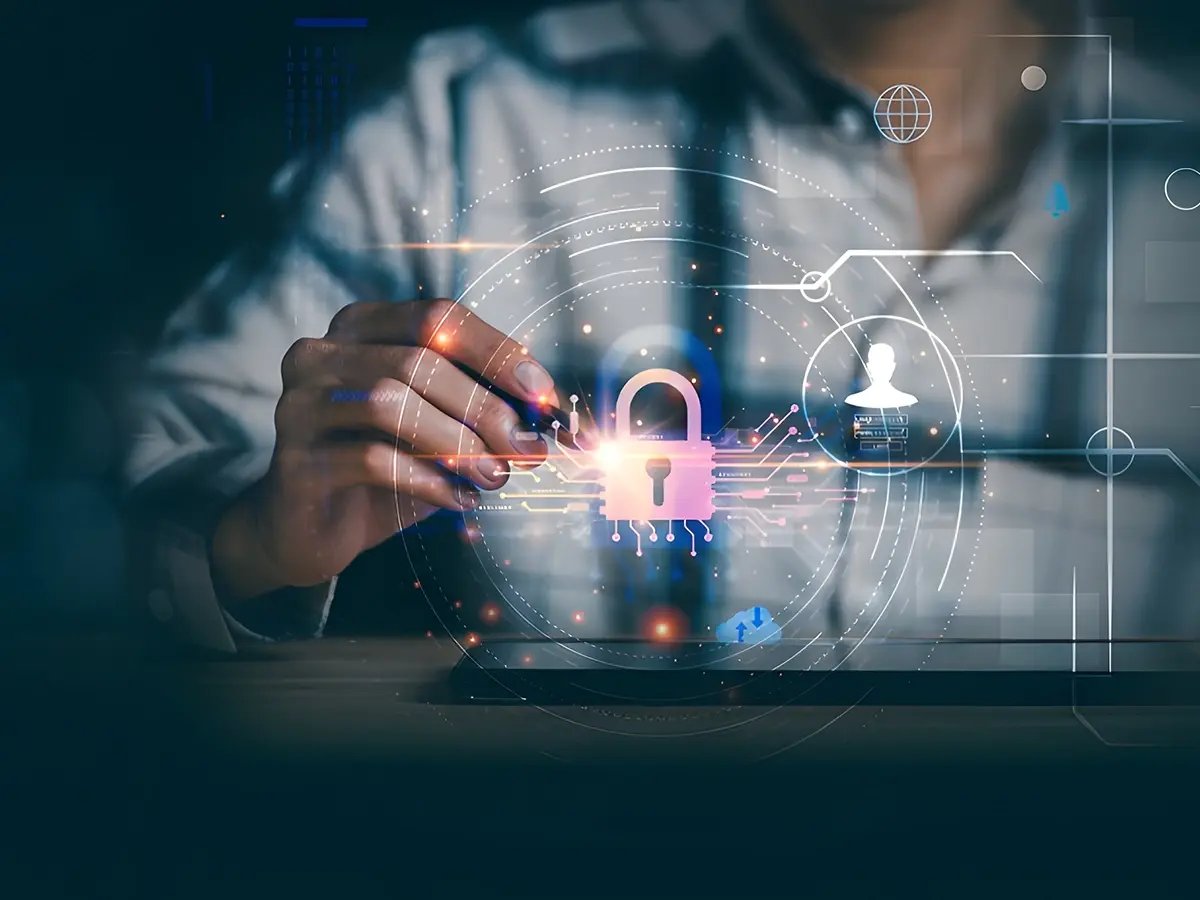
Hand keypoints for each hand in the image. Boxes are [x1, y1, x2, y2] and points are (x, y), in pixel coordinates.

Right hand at [210, 299, 556, 601]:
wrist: (308, 528)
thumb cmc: (384, 466)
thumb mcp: (436, 426)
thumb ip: (479, 407)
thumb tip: (546, 414)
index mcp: (361, 327)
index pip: (437, 317)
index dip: (496, 352)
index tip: (542, 394)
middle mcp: (321, 353)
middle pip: (419, 361)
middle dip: (485, 408)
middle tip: (526, 450)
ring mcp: (300, 404)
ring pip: (390, 403)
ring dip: (457, 443)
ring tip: (494, 477)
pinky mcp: (295, 460)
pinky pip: (371, 459)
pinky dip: (428, 480)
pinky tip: (459, 500)